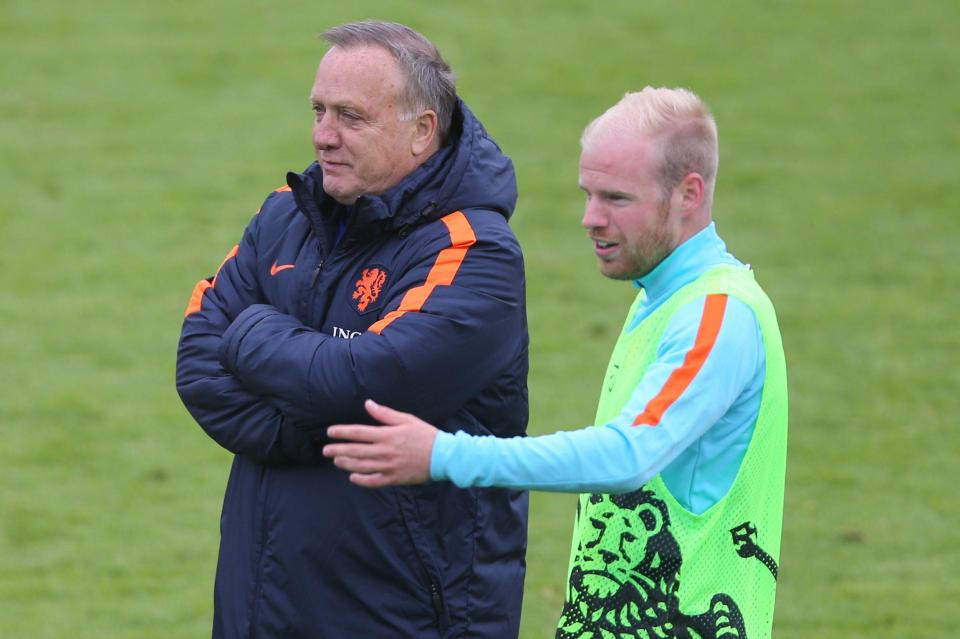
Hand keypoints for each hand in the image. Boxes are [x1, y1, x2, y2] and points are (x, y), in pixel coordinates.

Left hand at [323, 399, 437, 487]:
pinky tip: (353, 477)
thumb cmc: (425, 435)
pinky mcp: (394, 478)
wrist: (443, 457)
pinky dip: (361, 480)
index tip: (330, 432)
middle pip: (356, 450)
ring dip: (346, 464)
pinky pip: (373, 481)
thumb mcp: (406, 419)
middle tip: (325, 450)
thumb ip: (385, 414)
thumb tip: (368, 404)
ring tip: (336, 461)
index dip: (342, 432)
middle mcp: (385, 451)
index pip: (359, 432)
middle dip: (338, 450)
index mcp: (387, 435)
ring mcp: (389, 466)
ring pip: (361, 466)